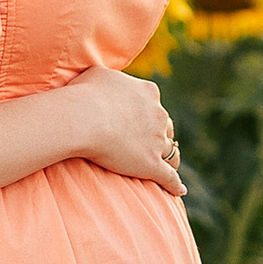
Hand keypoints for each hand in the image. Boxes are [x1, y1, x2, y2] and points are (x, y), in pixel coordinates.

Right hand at [69, 68, 183, 195]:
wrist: (83, 118)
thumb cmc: (84, 94)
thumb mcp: (98, 73)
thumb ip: (111, 77)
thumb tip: (109, 79)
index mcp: (148, 92)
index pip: (153, 102)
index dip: (147, 111)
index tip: (137, 118)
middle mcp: (158, 114)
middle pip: (165, 126)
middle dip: (160, 133)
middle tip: (150, 141)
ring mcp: (157, 140)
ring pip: (171, 151)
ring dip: (170, 156)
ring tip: (168, 164)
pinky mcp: (151, 164)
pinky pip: (169, 177)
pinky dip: (175, 184)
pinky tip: (179, 190)